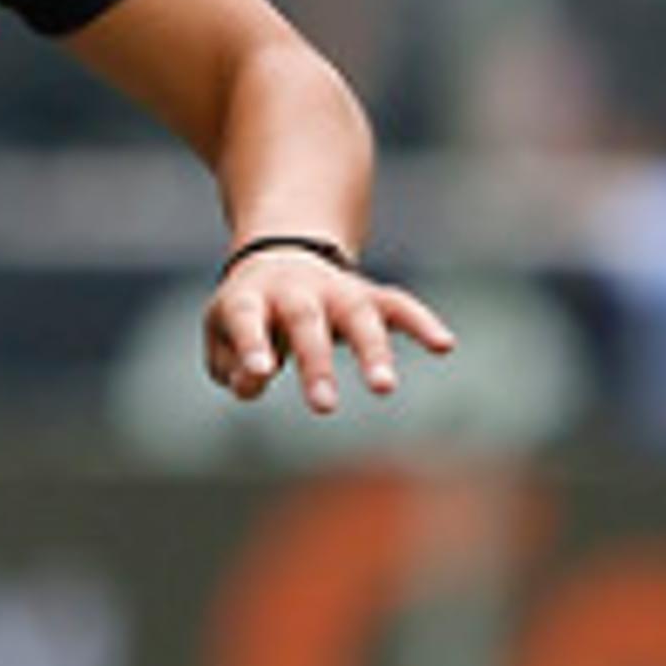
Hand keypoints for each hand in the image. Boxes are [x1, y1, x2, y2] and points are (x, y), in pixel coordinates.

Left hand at [204, 247, 454, 414]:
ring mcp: (336, 290)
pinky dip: (421, 322)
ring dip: (372, 352)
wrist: (278, 258)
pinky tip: (445, 345)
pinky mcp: (369, 296)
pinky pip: (398, 305)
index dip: (252, 345)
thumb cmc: (245, 314)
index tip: (262, 374)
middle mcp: (295, 289)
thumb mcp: (220, 334)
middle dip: (317, 364)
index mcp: (249, 297)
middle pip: (305, 321)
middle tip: (324, 407)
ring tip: (384, 388)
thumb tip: (251, 385)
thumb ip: (230, 365)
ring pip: (357, 316)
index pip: (247, 319)